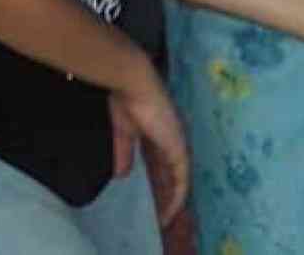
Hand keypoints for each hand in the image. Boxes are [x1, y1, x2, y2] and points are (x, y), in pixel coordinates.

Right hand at [108, 71, 189, 226]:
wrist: (133, 84)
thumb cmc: (126, 101)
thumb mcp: (123, 133)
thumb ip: (124, 153)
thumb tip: (121, 175)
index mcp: (158, 135)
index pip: (161, 165)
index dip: (157, 182)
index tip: (150, 199)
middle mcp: (171, 142)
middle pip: (172, 175)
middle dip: (166, 195)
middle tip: (159, 216)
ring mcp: (177, 146)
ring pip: (179, 181)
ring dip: (172, 201)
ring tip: (165, 220)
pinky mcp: (179, 150)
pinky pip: (182, 181)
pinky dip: (177, 198)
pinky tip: (170, 212)